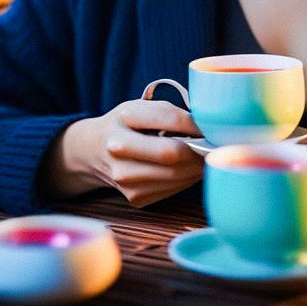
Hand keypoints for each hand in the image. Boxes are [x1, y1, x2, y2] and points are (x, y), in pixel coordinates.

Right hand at [53, 99, 203, 206]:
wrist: (94, 150)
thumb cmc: (126, 124)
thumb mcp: (142, 107)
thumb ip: (171, 114)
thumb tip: (206, 130)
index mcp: (125, 117)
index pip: (170, 119)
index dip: (196, 124)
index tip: (209, 126)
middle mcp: (119, 149)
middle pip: (173, 154)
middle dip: (199, 150)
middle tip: (213, 146)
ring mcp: (125, 178)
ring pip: (176, 176)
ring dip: (197, 167)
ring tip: (202, 156)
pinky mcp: (134, 198)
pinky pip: (172, 190)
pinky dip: (186, 179)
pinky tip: (186, 169)